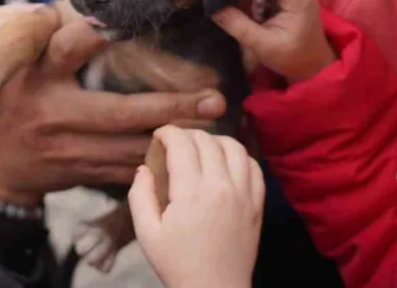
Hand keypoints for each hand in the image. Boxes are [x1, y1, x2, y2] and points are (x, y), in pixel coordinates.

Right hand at [0, 22, 227, 204]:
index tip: (125, 20)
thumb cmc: (10, 104)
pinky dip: (159, 162)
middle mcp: (55, 115)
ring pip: (130, 147)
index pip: (67, 50)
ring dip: (174, 137)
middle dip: (169, 107)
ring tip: (213, 124)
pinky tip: (188, 152)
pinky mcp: (82, 173)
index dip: (94, 34)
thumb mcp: (19, 66)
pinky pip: (127, 169)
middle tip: (212, 98)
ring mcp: (69, 150)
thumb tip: (94, 9)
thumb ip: (51, 39)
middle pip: (118, 112)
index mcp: (38, 78)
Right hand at [129, 126, 263, 287]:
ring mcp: (244, 194)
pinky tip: (226, 162)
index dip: (168, 132)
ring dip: (215, 140)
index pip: (182, 144)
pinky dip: (240, 156)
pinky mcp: (257, 205)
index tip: (159, 136)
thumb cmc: (177, 264)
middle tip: (175, 143)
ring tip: (202, 147)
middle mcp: (221, 187)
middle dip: (188, 134)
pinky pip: (254, 167)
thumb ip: (140, 196)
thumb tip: (143, 168)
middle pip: (207, 141)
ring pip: (234, 147)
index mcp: (191, 192)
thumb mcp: (147, 233)